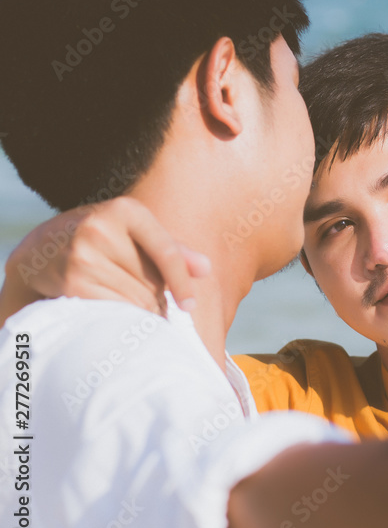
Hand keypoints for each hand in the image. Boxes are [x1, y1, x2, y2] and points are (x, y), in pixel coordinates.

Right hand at [0, 197, 209, 325]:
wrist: (41, 250)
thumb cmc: (103, 242)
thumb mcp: (134, 233)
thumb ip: (172, 249)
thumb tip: (206, 268)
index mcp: (126, 210)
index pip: (166, 251)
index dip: (181, 282)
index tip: (190, 305)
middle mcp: (102, 228)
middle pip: (152, 282)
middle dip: (157, 298)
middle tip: (150, 302)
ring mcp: (83, 255)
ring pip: (135, 299)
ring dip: (141, 311)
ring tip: (129, 303)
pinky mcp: (71, 281)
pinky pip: (113, 310)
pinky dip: (121, 318)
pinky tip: (115, 312)